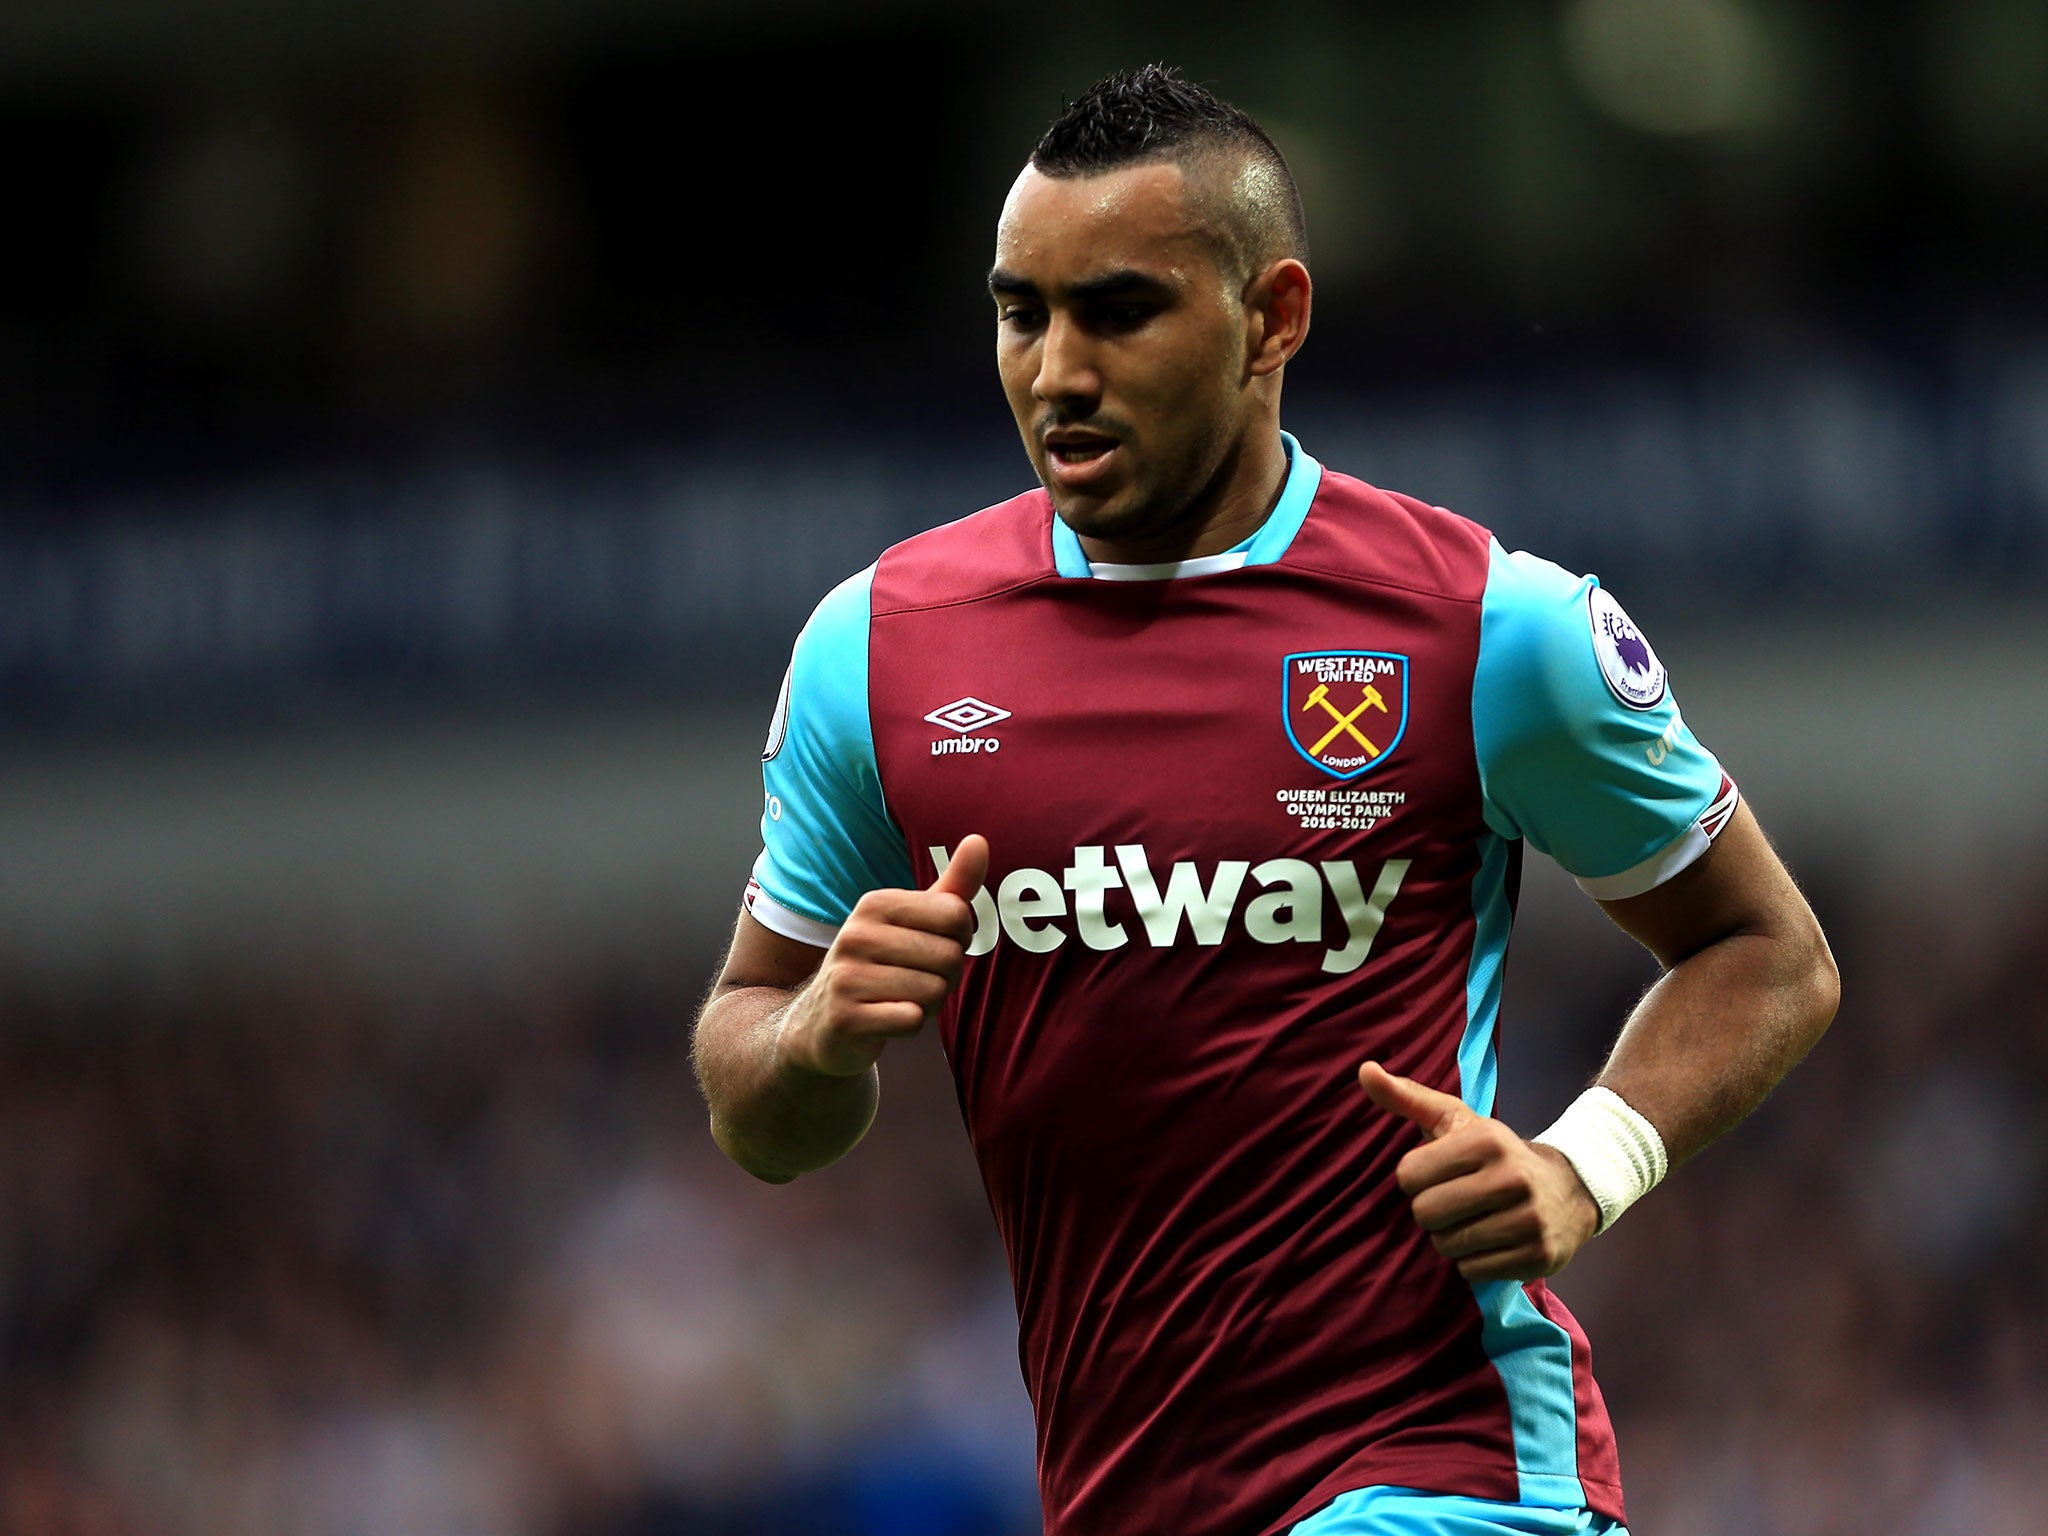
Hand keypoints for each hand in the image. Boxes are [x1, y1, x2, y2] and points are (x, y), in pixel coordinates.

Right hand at [777, 836, 989, 1078]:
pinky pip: (912, 1020)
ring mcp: (847, 976)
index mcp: (875, 903)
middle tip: (915, 980)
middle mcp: (856, 934)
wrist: (822, 1023)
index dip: (959, 938)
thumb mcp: (914, 922)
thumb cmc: (882, 966)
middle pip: (949, 956)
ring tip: (898, 998)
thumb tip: (979, 840)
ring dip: (928, 1003)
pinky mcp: (846, 1018)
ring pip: (934, 991)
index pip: (956, 914)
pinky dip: (910, 1025)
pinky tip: (887, 1018)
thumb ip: (952, 886)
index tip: (932, 946)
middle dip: (945, 976)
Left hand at [1358, 1061, 1600, 1281]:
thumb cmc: (1495, 1154)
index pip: (1409, 1174)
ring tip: (1474, 1220)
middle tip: (1455, 1201)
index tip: (1438, 1173)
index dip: (1415, 1178)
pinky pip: (1472, 1271)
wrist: (1569, 1191)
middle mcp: (1512, 1178)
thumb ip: (1407, 1097)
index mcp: (1487, 1140)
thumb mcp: (1455, 1120)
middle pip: (1426, 1213)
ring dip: (1450, 1238)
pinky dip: (1472, 1261)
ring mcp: (1530, 1220)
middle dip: (1431, 1211)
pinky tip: (1492, 1241)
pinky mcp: (1538, 1256)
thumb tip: (1363, 1070)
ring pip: (1447, 1246)